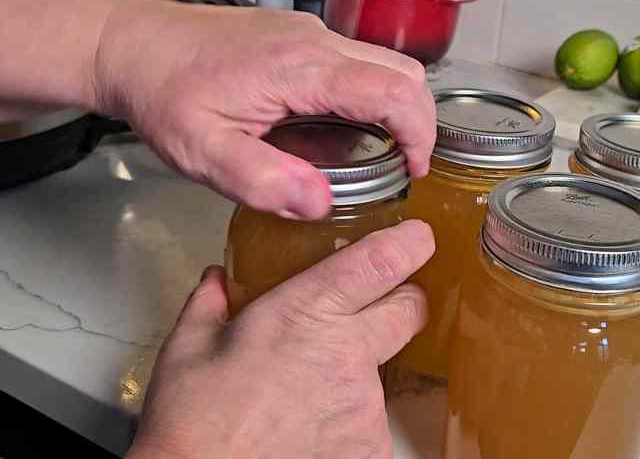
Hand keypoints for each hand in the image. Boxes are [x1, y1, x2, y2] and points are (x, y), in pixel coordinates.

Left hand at [93, 0, 434, 219]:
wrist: (133, 45)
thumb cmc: (164, 93)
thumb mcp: (203, 152)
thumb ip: (263, 181)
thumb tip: (321, 203)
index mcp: (300, 68)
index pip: (394, 90)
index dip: (419, 134)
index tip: (415, 171)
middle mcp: (314, 41)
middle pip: (404, 71)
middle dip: (419, 120)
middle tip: (405, 165)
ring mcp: (309, 33)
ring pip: (384, 62)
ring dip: (395, 106)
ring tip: (377, 152)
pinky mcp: (299, 37)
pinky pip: (356, 61)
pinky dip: (370, 95)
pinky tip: (339, 127)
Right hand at [127, 220, 433, 458]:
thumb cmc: (194, 426)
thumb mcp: (187, 350)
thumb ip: (210, 304)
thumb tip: (216, 282)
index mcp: (308, 312)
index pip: (383, 262)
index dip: (411, 243)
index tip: (417, 236)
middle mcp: (349, 352)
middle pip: (410, 309)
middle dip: (401, 300)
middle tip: (369, 307)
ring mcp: (366, 404)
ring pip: (385, 368)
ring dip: (357, 370)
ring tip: (308, 390)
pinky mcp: (372, 448)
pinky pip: (372, 419)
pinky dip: (349, 419)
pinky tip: (311, 427)